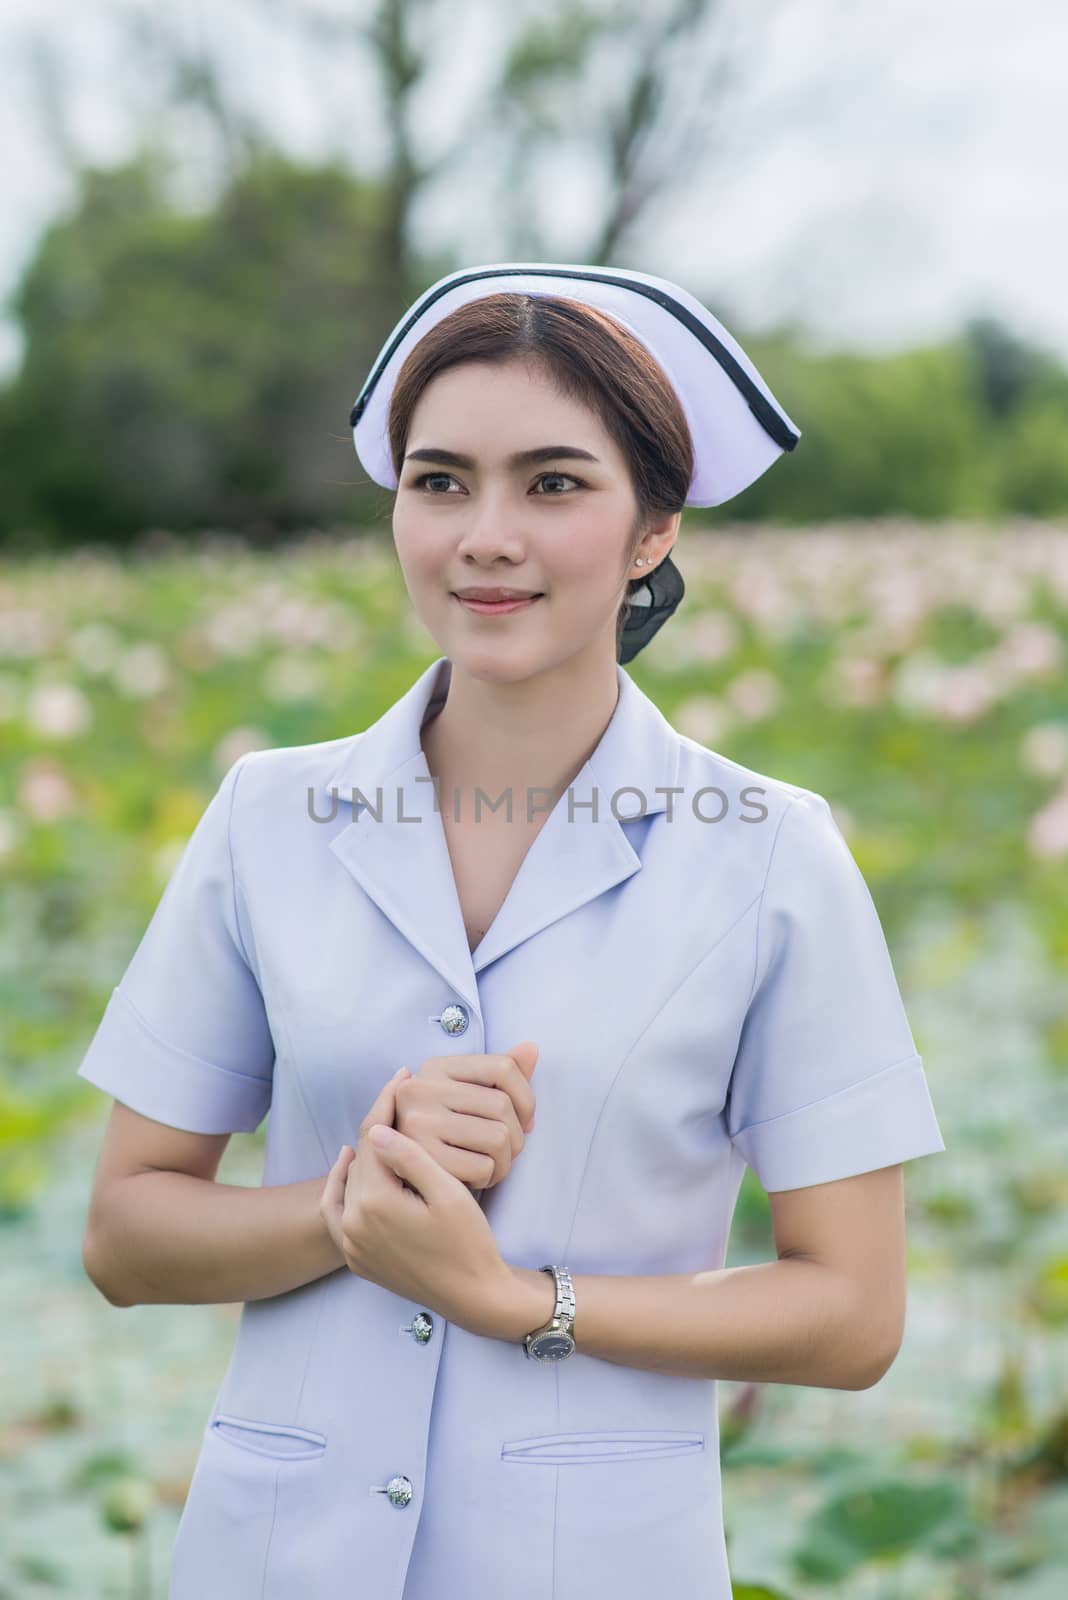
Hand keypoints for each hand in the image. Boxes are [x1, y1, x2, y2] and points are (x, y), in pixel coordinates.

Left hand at [319, 1067, 511, 1336]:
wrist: (473, 1297)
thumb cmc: (469, 1243)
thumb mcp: (448, 1194)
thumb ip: (411, 1158)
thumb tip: (375, 1129)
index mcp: (375, 1203)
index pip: (373, 1139)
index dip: (387, 1104)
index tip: (402, 1077)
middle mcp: (354, 1224)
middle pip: (361, 1159)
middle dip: (378, 1126)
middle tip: (397, 1094)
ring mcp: (351, 1244)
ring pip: (350, 1182)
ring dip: (364, 1153)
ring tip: (384, 1126)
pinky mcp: (356, 1258)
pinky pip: (336, 1215)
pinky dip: (339, 1189)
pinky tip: (349, 1167)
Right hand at [392, 1041, 538, 1190]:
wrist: (404, 1173)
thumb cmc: (446, 1132)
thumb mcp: (468, 1096)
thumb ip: (501, 1074)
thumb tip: (531, 1048)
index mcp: (436, 1068)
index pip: (503, 1067)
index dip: (526, 1096)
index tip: (525, 1120)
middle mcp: (421, 1089)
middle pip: (502, 1105)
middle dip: (517, 1135)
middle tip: (508, 1150)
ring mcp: (418, 1123)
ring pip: (497, 1138)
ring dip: (506, 1160)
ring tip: (494, 1164)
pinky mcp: (422, 1159)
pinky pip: (482, 1167)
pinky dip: (489, 1177)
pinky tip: (478, 1177)